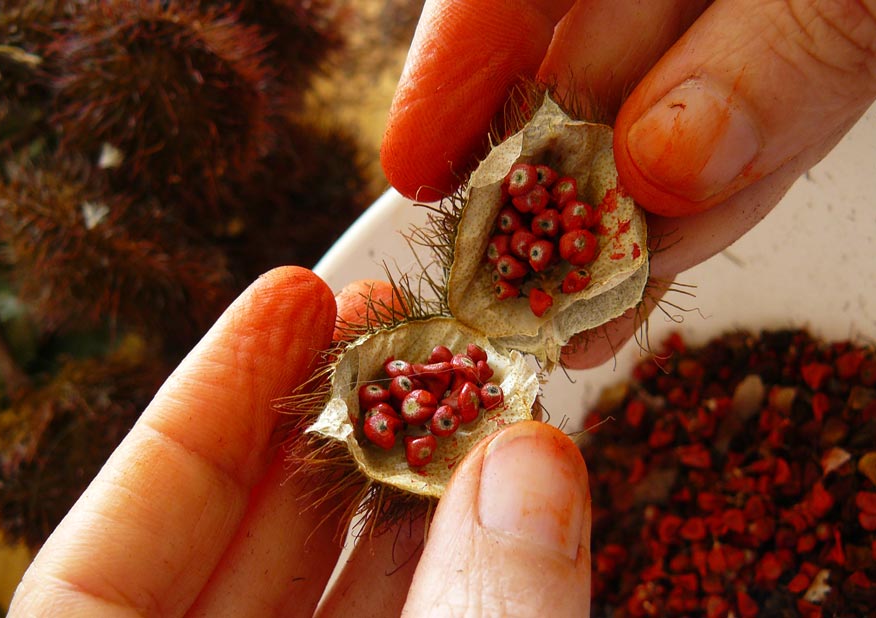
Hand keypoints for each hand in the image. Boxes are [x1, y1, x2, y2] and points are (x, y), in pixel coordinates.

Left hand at [9, 268, 590, 616]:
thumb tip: (532, 460)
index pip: (120, 537)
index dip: (208, 405)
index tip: (290, 293)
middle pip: (246, 543)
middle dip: (337, 425)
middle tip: (409, 324)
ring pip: (343, 587)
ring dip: (418, 487)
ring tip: (482, 389)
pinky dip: (466, 564)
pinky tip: (516, 488)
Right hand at [381, 0, 875, 366]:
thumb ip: (782, 41)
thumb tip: (664, 161)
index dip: (453, 73)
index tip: (411, 170)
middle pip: (582, 77)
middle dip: (540, 191)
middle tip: (498, 287)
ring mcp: (741, 34)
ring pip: (659, 132)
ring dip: (618, 236)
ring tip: (573, 320)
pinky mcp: (793, 79)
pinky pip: (738, 152)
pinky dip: (702, 217)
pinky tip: (652, 278)